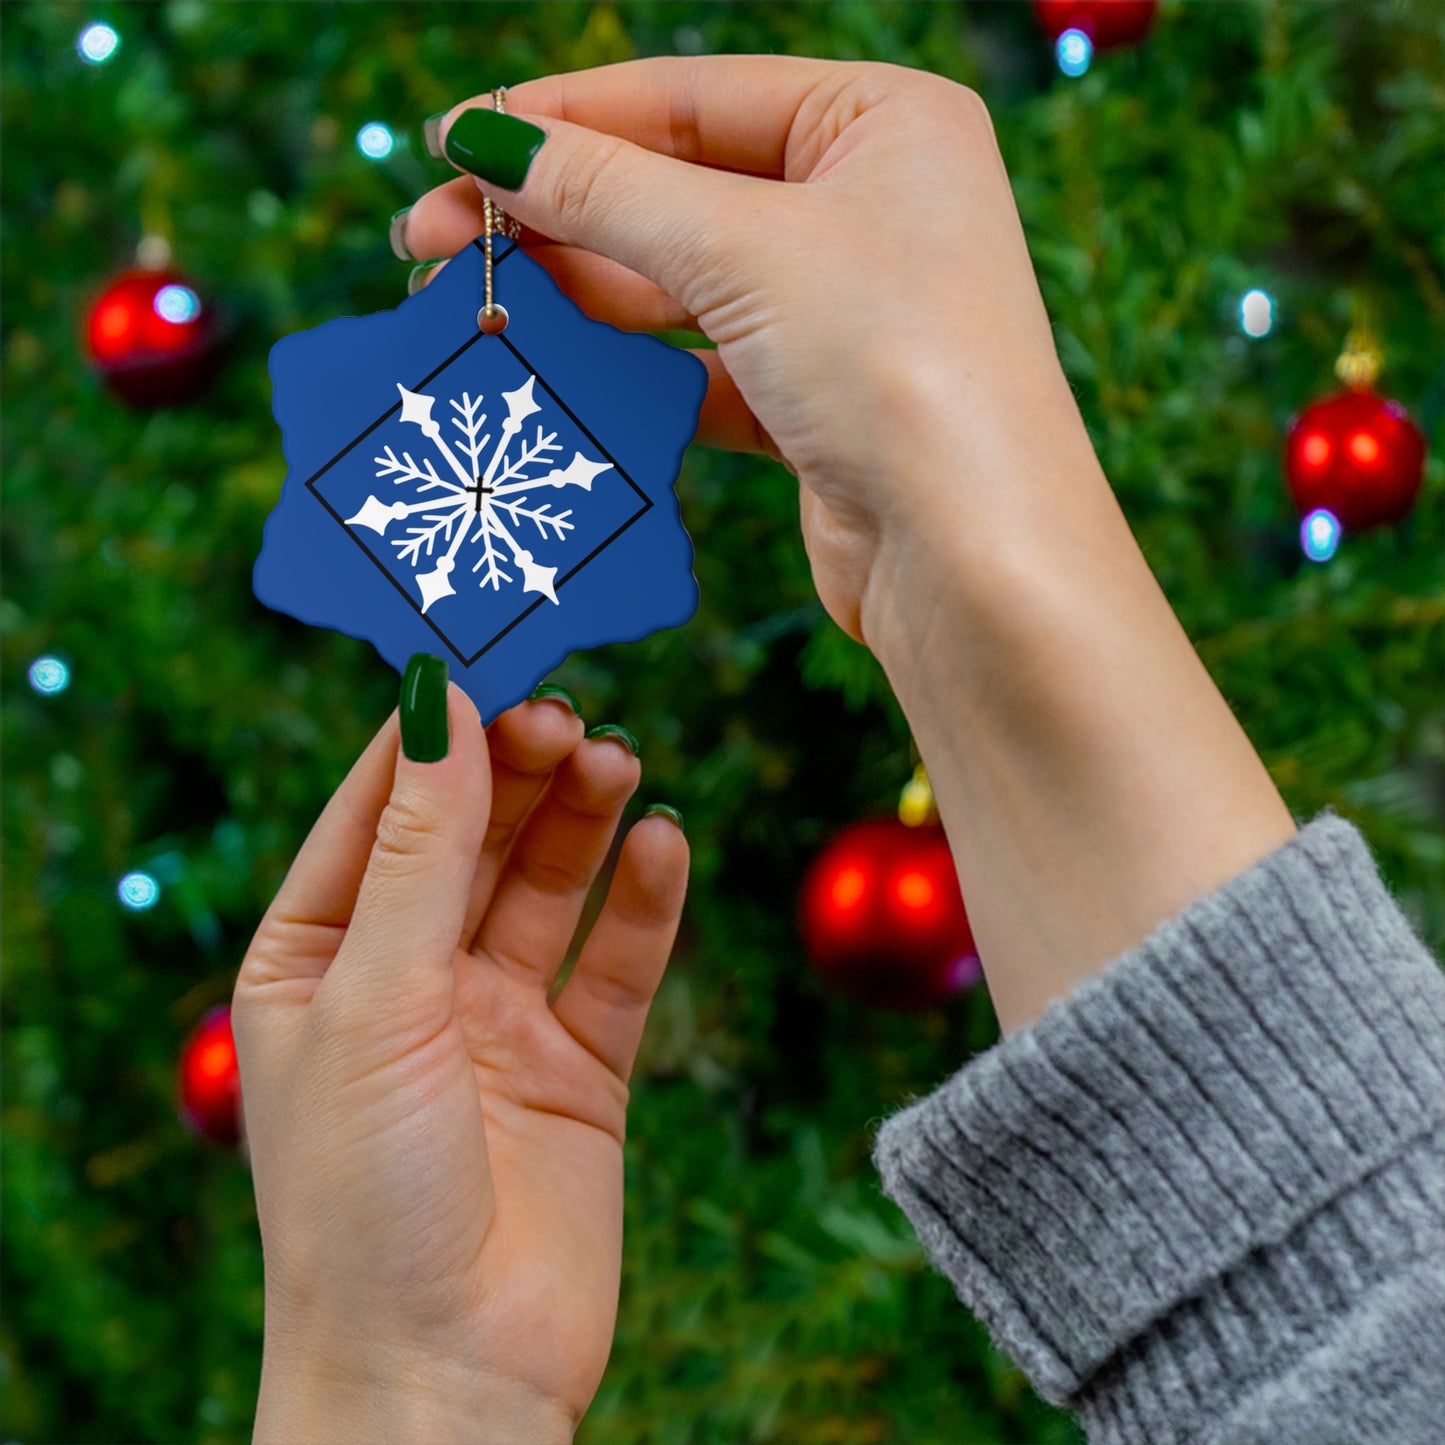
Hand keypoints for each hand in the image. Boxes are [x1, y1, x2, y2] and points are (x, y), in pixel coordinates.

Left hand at [232, 681, 686, 1440]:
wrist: (446, 1377)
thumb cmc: (364, 1198)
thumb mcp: (377, 999)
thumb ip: (420, 851)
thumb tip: (439, 705)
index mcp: (319, 959)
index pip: (376, 811)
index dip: (431, 735)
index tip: (488, 657)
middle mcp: (408, 980)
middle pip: (473, 837)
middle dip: (519, 771)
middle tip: (571, 714)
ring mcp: (497, 1022)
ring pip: (548, 886)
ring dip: (584, 820)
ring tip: (621, 761)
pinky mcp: (580, 1067)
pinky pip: (617, 962)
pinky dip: (644, 902)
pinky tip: (665, 844)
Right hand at [403, 59, 1294, 1034]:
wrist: (974, 561)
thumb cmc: (898, 368)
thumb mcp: (743, 251)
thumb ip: (607, 191)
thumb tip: (487, 139)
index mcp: (882, 122)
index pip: (690, 96)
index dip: (562, 117)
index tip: (450, 142)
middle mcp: (870, 205)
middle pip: (677, 187)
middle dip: (552, 212)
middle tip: (429, 240)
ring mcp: (845, 309)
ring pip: (682, 282)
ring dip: (578, 291)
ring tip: (470, 302)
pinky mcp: (817, 401)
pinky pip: (701, 364)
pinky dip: (630, 368)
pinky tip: (550, 366)